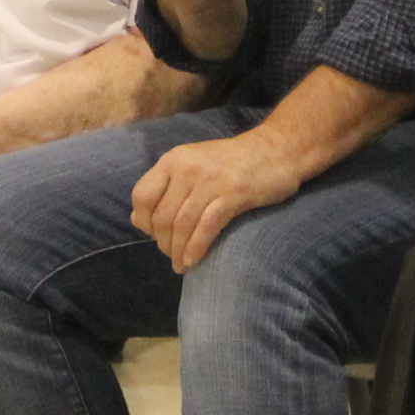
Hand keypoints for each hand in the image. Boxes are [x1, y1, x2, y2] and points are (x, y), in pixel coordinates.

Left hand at [132, 128, 307, 270]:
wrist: (277, 149)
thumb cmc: (233, 162)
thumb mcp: (193, 166)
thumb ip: (165, 189)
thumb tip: (136, 219)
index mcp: (174, 159)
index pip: (142, 196)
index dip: (144, 222)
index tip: (155, 235)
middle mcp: (187, 167)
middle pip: (162, 216)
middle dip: (164, 243)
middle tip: (172, 255)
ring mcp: (211, 180)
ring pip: (183, 224)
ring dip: (178, 251)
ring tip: (181, 265)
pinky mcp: (234, 193)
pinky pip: (206, 226)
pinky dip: (196, 247)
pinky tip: (193, 260)